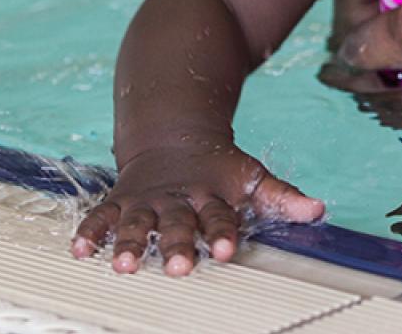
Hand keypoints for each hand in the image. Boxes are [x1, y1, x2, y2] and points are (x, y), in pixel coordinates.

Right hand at [69, 142, 323, 274]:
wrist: (175, 135)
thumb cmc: (221, 170)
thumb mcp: (253, 178)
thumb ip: (282, 197)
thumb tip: (319, 209)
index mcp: (212, 195)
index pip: (220, 216)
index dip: (223, 232)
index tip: (226, 249)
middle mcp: (177, 199)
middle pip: (177, 223)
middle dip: (176, 244)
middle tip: (177, 266)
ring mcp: (146, 200)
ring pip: (136, 223)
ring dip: (128, 243)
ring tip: (122, 266)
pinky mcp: (120, 201)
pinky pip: (101, 215)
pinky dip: (90, 231)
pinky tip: (81, 250)